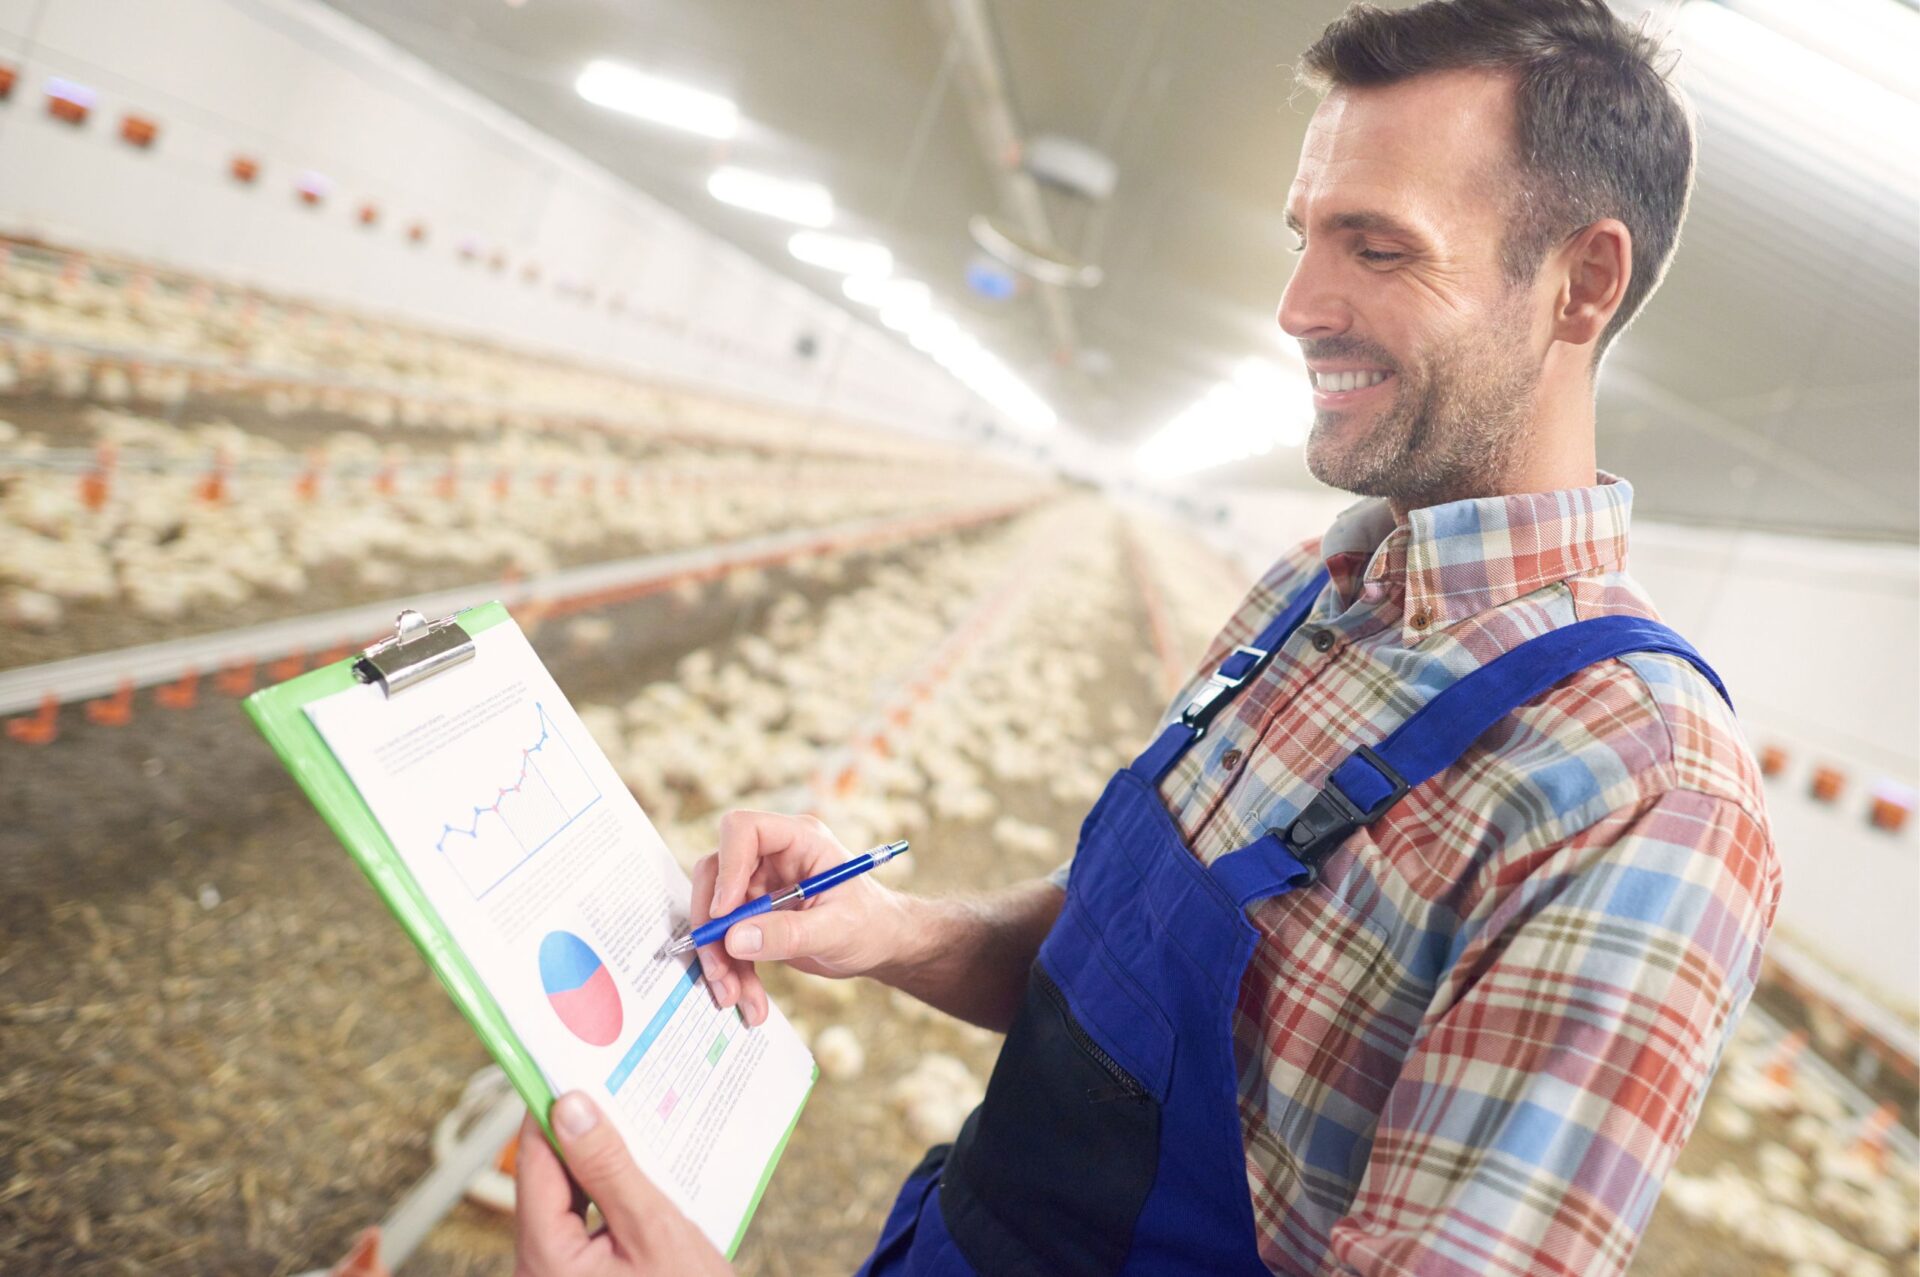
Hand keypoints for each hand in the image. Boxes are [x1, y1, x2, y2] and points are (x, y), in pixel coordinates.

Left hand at [514, 1092, 731, 1276]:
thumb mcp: (654, 1231)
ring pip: (563, 1202)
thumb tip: (571, 1107)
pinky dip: (604, 1198)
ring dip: (595, 1166)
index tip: (570, 1065)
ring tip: (631, 1125)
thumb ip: (609, 1168)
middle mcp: (535, 1271)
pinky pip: (578, 1227)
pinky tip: (636, 1175)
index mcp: (544, 1258)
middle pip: (546, 1182)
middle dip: (578, 1135)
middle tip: (612, 1087)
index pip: (534, 1163)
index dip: (550, 1110)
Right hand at [689, 810, 914, 1025]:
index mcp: (799, 840)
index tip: (724, 912)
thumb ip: (788, 933)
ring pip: (716, 913)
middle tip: (719, 969)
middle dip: (712, 925)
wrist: (880, 944)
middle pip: (716, 874)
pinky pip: (728, 938)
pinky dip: (732, 970)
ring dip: (718, 958)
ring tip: (733, 996)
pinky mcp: (754, 915)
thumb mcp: (837, 930)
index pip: (744, 830)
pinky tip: (748, 999)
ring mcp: (761, 885)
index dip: (727, 866)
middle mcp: (774, 856)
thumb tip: (735, 939)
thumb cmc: (872, 924)